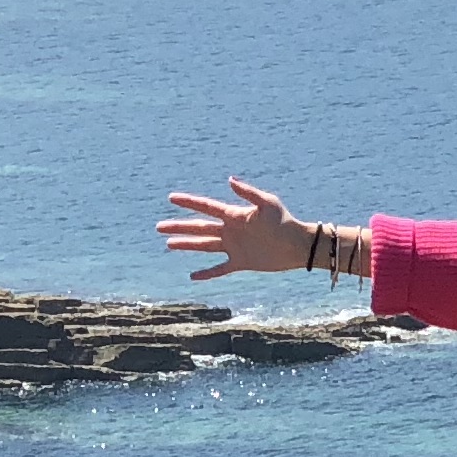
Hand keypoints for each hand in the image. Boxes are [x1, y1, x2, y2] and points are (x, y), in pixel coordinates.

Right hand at [159, 176, 310, 280]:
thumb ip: (248, 193)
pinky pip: (220, 269)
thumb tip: (229, 180)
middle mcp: (230, 230)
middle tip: (159, 227)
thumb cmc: (284, 221)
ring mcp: (234, 247)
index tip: (171, 198)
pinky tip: (193, 276)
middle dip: (179, 227)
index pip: (206, 207)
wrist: (298, 245)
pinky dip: (207, 273)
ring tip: (168, 244)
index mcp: (234, 215)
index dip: (188, 202)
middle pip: (199, 228)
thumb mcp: (267, 203)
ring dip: (187, 245)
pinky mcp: (241, 262)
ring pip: (204, 246)